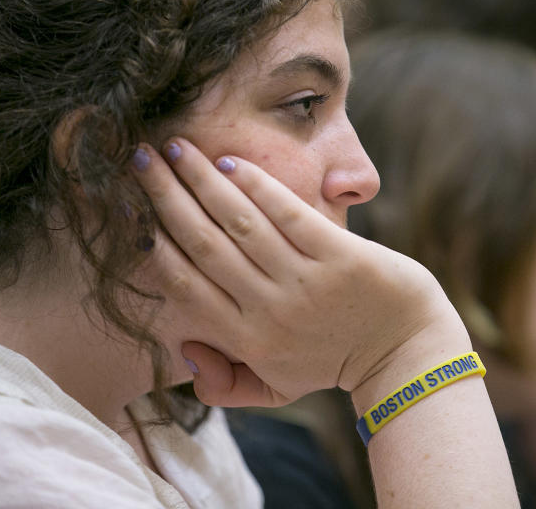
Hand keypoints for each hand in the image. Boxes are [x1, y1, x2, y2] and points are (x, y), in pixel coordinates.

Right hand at [132, 138, 469, 409]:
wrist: (405, 352)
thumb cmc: (334, 362)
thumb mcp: (277, 388)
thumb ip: (226, 383)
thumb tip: (185, 351)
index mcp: (246, 340)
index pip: (184, 283)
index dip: (152, 240)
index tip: (130, 206)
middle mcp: (270, 310)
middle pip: (203, 244)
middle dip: (165, 197)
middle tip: (139, 158)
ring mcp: (306, 282)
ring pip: (240, 223)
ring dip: (203, 181)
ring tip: (177, 147)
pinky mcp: (340, 257)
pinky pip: (289, 214)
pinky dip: (258, 186)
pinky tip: (232, 162)